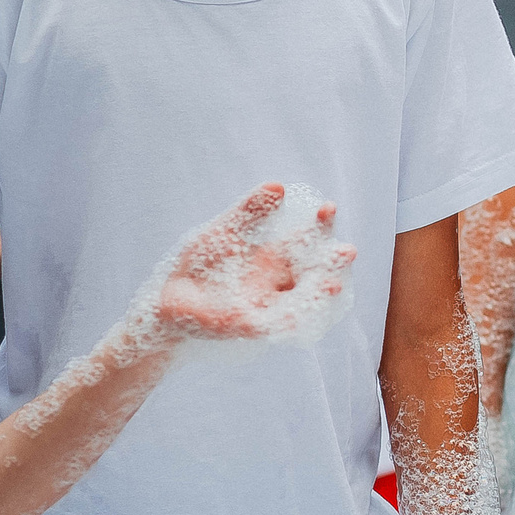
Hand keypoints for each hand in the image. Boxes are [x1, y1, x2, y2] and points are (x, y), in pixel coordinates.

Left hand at [151, 183, 356, 343]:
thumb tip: (279, 186)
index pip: (306, 239)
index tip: (329, 208)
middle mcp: (278, 283)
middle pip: (313, 272)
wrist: (166, 303)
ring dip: (318, 295)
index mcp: (274, 258)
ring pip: (302, 301)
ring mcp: (267, 307)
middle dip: (332, 263)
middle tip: (348, 251)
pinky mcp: (249, 327)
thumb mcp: (222, 232)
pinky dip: (287, 322)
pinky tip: (298, 316)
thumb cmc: (198, 267)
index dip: (321, 225)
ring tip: (334, 285)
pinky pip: (272, 326)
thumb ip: (249, 212)